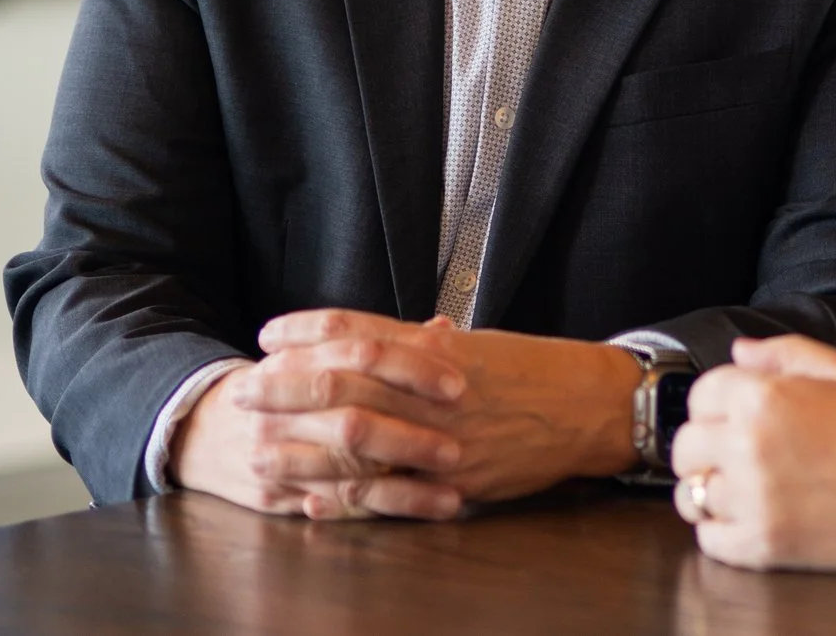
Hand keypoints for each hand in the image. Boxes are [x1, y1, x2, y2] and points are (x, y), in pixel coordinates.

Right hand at [170, 330, 469, 520]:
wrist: (201, 428)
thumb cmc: (279, 385)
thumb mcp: (318, 355)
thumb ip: (381, 344)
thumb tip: (444, 328)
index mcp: (300, 362)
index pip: (360, 357)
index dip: (411, 369)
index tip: (458, 382)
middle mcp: (285, 409)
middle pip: (353, 421)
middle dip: (410, 436)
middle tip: (460, 444)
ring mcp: (278, 457)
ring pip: (347, 473)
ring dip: (405, 487)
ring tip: (457, 490)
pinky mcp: (276, 497)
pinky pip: (334, 507)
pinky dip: (380, 511)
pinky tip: (419, 512)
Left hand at [249, 312, 643, 507]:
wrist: (591, 406)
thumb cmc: (536, 370)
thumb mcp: (479, 344)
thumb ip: (426, 344)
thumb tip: (379, 335)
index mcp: (437, 349)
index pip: (358, 332)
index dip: (307, 331)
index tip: (269, 334)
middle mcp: (434, 389)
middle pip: (343, 384)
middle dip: (286, 388)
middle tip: (244, 390)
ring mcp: (444, 437)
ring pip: (357, 441)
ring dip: (301, 448)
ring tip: (259, 450)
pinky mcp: (457, 481)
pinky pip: (392, 494)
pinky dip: (348, 501)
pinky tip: (313, 503)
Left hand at [669, 336, 835, 575]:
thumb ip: (786, 353)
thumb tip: (739, 352)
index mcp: (766, 397)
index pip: (700, 393)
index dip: (719, 400)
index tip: (740, 413)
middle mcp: (749, 446)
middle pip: (685, 445)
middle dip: (707, 444)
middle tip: (741, 451)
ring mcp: (754, 500)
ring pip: (690, 494)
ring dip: (709, 488)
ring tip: (744, 487)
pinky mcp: (764, 547)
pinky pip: (710, 538)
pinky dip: (722, 530)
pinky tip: (754, 517)